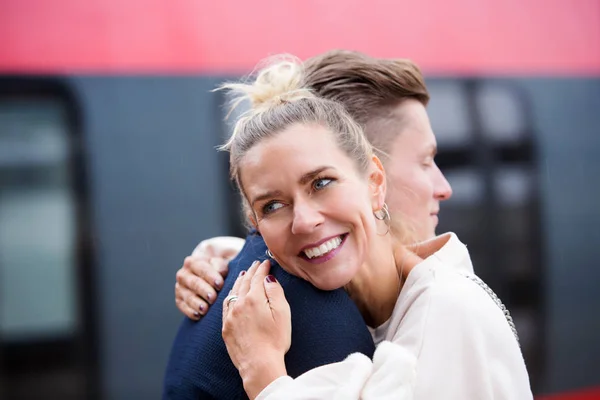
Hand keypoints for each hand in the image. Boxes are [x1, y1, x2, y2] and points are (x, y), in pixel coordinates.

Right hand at [175, 236, 244, 318]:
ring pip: (187, 296)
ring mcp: (180, 288)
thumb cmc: (217, 269)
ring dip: (196, 303)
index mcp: (193, 262)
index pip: (202, 269)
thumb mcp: (221, 263)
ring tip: (205, 309)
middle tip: (213, 298)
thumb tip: (220, 273)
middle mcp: (183, 274)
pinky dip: (190, 311)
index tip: (220, 284)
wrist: (208, 276)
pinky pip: (183, 306)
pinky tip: (198, 315)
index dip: (211, 276)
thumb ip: (221, 266)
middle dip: (204, 290)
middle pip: (194, 283)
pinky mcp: (179, 300)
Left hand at [222, 260, 290, 398]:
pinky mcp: (226, 327)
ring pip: (233, 292)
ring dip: (239, 281)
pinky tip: (233, 295)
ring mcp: (230, 316)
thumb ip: (275, 292)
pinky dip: (230, 295)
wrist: (258, 365)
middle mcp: (239, 304)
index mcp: (254, 299)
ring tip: (244, 274)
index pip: (258, 277)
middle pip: (245, 282)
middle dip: (251, 271)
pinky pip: (226, 305)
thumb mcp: (282, 314)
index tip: (266, 262)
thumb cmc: (275, 340)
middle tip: (256, 264)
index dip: (262, 268)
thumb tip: (268, 278)